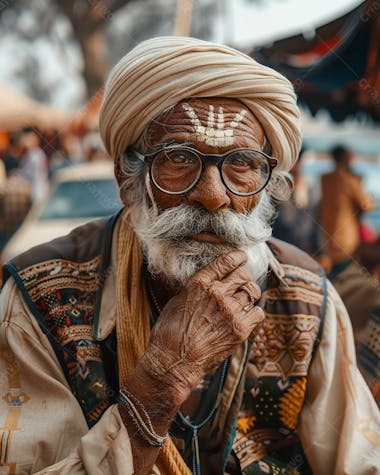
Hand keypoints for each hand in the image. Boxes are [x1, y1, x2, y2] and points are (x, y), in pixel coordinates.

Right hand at [141, 250, 264, 400]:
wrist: (173, 361)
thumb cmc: (170, 332)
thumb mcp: (178, 300)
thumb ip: (197, 287)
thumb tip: (211, 280)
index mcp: (200, 283)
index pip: (226, 261)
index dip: (237, 257)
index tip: (242, 257)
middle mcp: (217, 293)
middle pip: (243, 275)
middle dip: (244, 277)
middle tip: (242, 283)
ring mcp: (230, 311)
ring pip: (252, 291)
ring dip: (249, 294)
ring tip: (244, 300)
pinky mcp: (240, 329)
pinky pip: (258, 312)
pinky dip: (254, 313)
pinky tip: (246, 316)